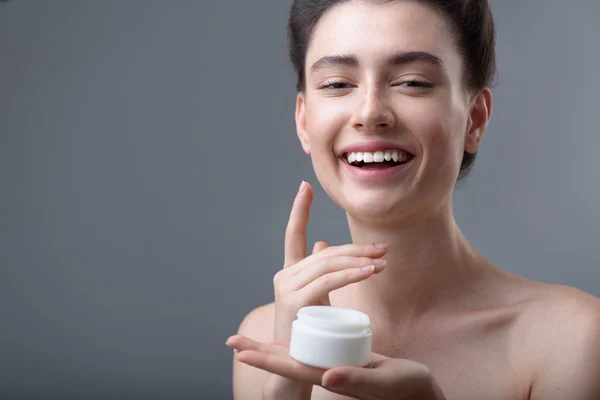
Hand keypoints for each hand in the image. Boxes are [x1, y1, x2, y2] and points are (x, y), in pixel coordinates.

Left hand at [226, 335, 446, 399]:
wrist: (420, 390)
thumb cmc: (406, 390)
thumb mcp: (383, 383)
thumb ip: (355, 379)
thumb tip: (325, 377)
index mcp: (331, 377)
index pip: (290, 368)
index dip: (263, 359)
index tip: (237, 350)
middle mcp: (327, 371)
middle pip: (286, 359)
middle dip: (259, 352)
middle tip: (232, 341)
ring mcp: (334, 363)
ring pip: (299, 349)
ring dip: (275, 344)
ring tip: (254, 336)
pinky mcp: (343, 354)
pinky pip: (318, 340)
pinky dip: (305, 328)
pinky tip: (298, 323)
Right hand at [265, 181, 387, 397]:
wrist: (295, 367)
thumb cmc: (310, 334)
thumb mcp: (316, 299)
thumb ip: (318, 271)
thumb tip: (324, 244)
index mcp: (289, 274)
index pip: (293, 235)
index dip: (300, 210)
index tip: (306, 186)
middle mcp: (284, 277)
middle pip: (325, 252)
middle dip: (356, 248)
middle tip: (384, 248)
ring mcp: (286, 288)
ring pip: (327, 264)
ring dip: (358, 260)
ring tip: (383, 260)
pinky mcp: (294, 302)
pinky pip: (327, 281)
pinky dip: (350, 274)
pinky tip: (369, 271)